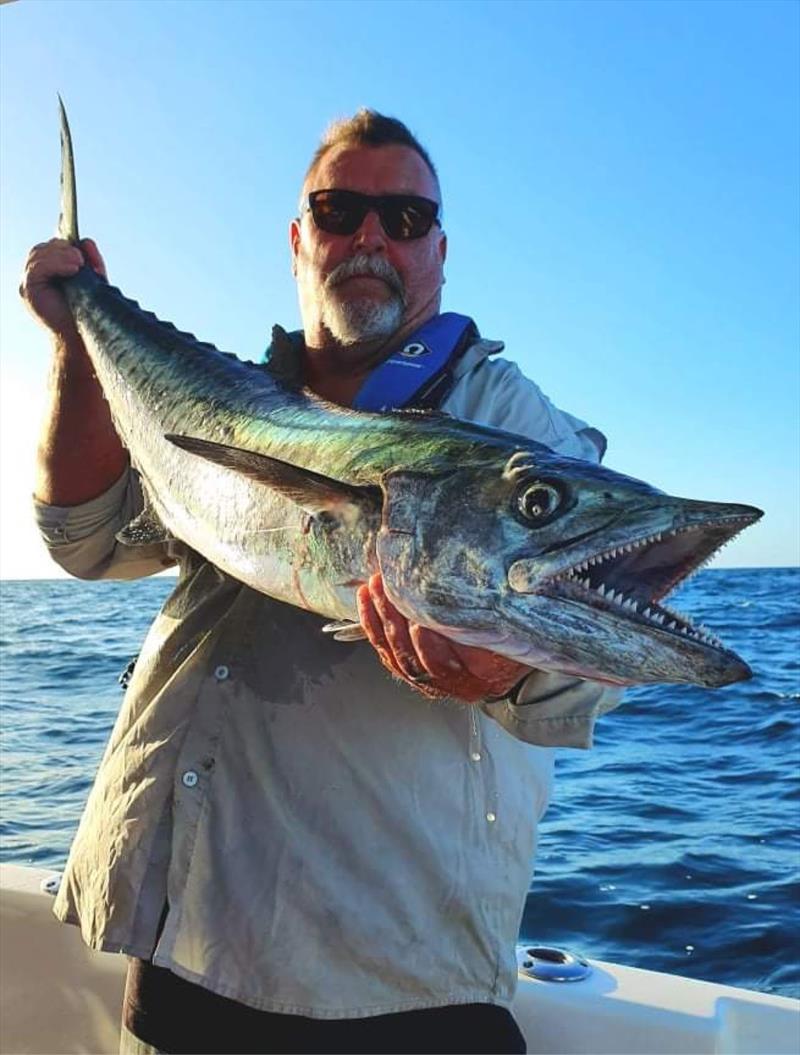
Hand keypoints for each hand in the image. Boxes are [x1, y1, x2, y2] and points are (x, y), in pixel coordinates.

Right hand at [19, 238, 106, 337]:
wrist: (83, 339)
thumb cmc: (89, 314)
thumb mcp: (94, 282)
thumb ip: (91, 262)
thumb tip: (86, 240)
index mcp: (49, 273)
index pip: (50, 248)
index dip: (66, 244)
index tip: (82, 249)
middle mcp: (35, 277)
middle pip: (43, 248)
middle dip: (64, 248)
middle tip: (82, 259)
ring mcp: (28, 283)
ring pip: (39, 254)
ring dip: (61, 255)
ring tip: (79, 264)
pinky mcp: (27, 290)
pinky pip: (36, 268)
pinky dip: (55, 263)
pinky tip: (73, 269)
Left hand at [357, 573, 529, 701]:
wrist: (517, 651)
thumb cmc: (519, 636)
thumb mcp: (516, 628)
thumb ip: (495, 618)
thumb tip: (481, 590)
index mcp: (482, 679)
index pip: (447, 668)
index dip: (429, 647)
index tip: (418, 624)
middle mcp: (455, 686)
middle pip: (415, 660)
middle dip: (395, 622)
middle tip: (385, 590)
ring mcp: (432, 682)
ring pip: (397, 657)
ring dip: (380, 620)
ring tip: (372, 589)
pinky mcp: (415, 670)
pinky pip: (387, 652)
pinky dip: (373, 626)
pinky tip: (366, 601)